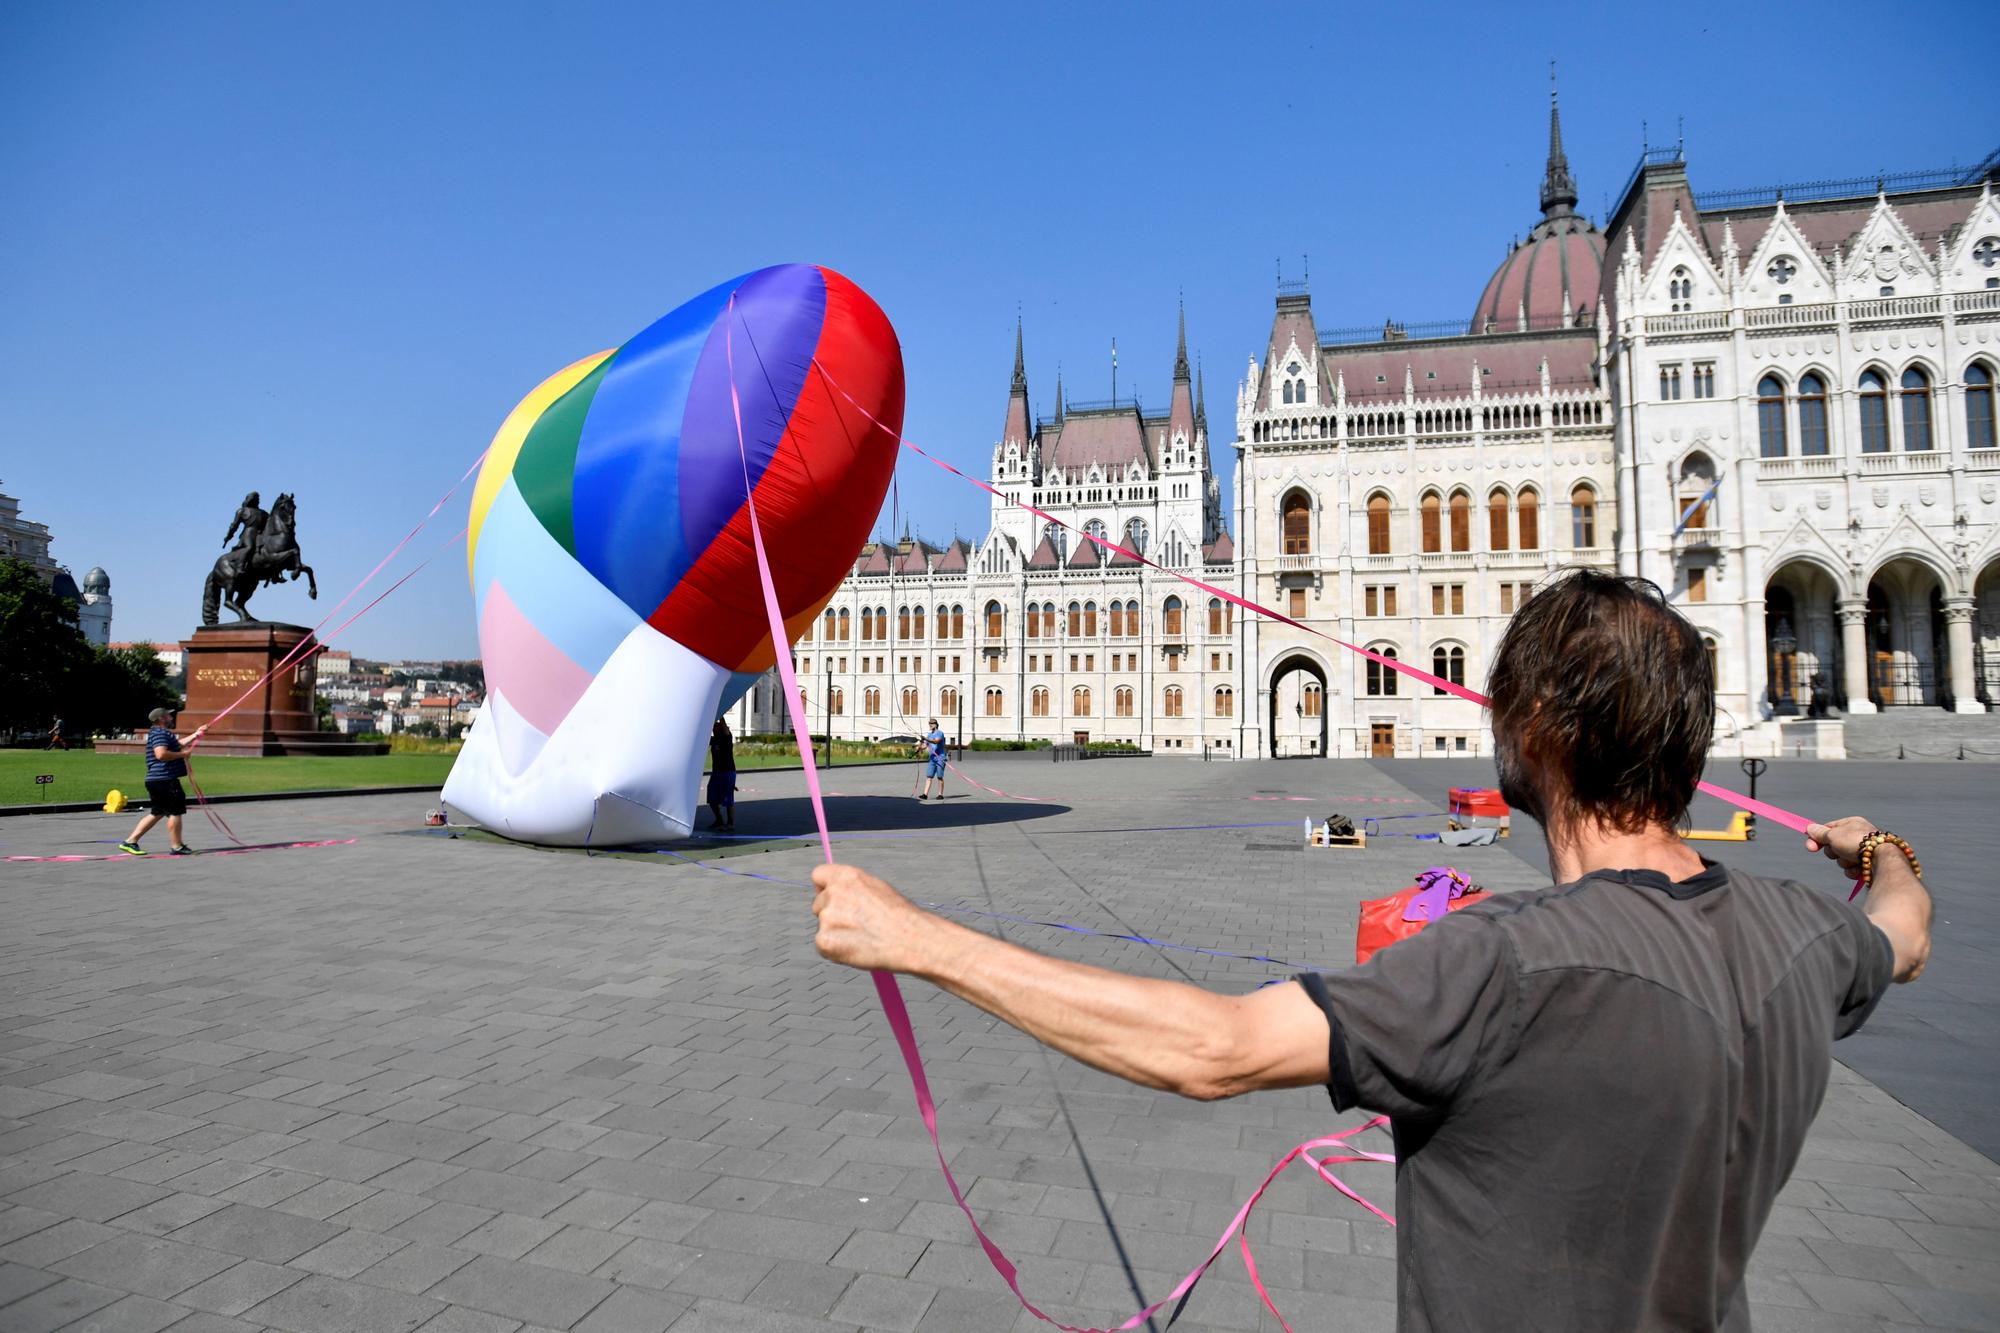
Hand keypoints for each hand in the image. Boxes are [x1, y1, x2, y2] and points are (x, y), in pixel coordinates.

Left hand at [811, 863, 937, 973]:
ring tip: (863, 938)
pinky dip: (836, 950)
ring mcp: (827, 917)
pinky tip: (857, 949)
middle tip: (856, 925)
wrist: (911, 939)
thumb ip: (852, 889)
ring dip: (836, 933)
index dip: (824, 888)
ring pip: (823, 926)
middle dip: (832, 914)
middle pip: (818, 904)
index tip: (831, 898)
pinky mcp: (825, 941)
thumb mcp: (876, 888)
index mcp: (846, 876)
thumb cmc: (900, 916)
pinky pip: (823, 945)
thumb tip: (839, 895)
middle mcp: (833, 893)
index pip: (818, 875)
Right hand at [1804, 816, 1879, 875]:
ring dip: (1844, 862)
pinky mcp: (1868, 864)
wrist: (1881, 859)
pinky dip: (1853, 870)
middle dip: (1834, 852)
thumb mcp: (1833, 835)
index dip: (1817, 838)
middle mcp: (1858, 835)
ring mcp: (1864, 850)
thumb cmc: (1856, 842)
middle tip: (1838, 852)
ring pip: (1842, 859)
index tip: (1810, 847)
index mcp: (1851, 824)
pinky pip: (1852, 869)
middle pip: (1834, 846)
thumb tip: (1810, 828)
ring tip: (1853, 860)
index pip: (1828, 829)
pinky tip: (1859, 869)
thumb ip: (1820, 833)